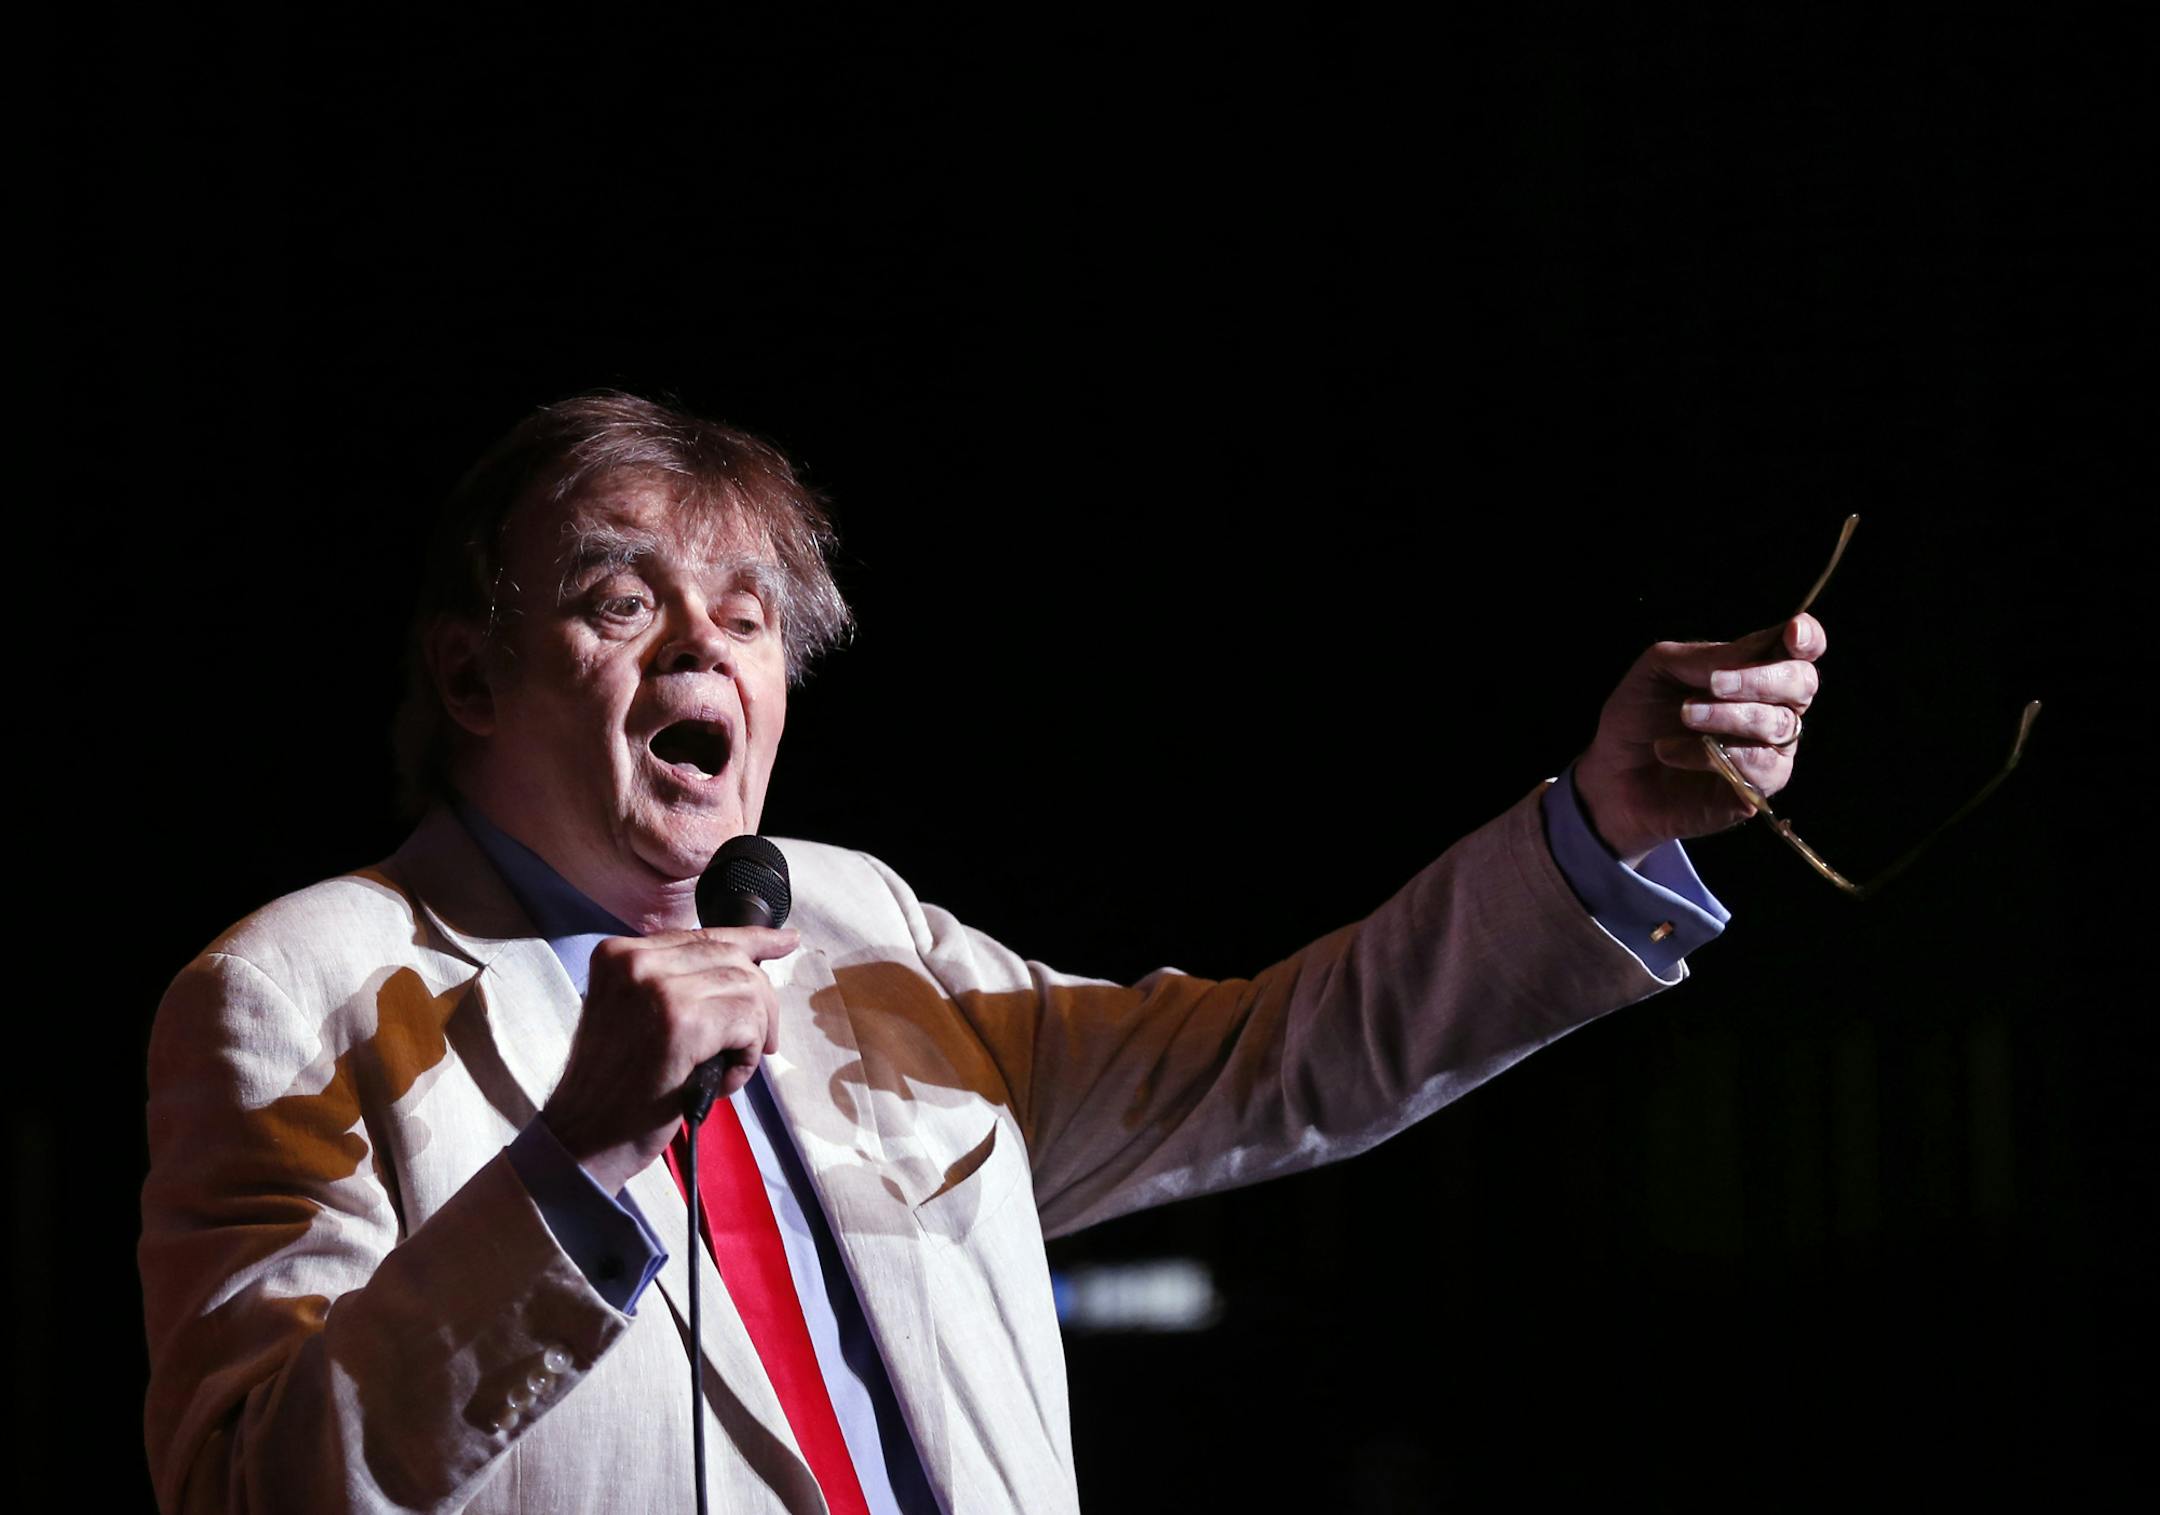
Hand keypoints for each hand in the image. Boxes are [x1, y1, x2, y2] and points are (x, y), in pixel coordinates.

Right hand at [540, 925, 798, 1192]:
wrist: (583, 1137)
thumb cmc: (616, 1087)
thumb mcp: (634, 1015)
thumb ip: (675, 984)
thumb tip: (746, 965)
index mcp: (620, 953)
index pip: (702, 935)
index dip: (752, 939)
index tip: (785, 940)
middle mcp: (636, 960)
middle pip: (732, 957)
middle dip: (762, 1001)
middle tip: (765, 1042)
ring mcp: (658, 988)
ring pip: (747, 989)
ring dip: (753, 1035)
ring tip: (729, 1070)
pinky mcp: (682, 1022)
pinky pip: (748, 1022)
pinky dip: (748, 1056)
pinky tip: (725, 1081)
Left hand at [1573, 614, 1824, 864]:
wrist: (1609, 773)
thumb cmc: (1638, 715)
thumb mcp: (1659, 669)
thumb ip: (1706, 656)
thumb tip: (1754, 652)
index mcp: (1753, 670)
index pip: (1802, 650)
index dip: (1807, 637)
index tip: (1793, 632)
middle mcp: (1772, 708)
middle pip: (1803, 683)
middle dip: (1760, 679)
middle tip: (1714, 683)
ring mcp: (1768, 750)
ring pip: (1780, 725)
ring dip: (1728, 716)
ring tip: (1684, 716)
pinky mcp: (1756, 789)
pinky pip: (1760, 766)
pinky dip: (1711, 754)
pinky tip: (1673, 752)